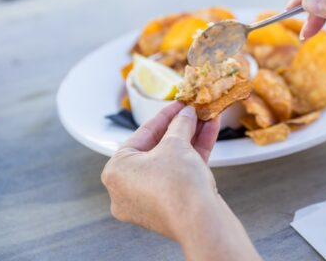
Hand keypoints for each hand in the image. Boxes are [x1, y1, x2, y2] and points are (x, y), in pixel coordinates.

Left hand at [101, 103, 260, 260]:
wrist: (200, 221)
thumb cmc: (177, 183)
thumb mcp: (176, 143)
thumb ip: (180, 124)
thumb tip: (186, 114)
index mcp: (116, 172)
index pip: (142, 135)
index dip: (164, 115)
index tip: (179, 104)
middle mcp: (126, 189)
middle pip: (157, 148)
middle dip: (181, 128)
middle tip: (194, 112)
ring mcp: (148, 200)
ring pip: (171, 161)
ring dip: (191, 139)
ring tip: (207, 119)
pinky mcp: (168, 208)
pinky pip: (179, 175)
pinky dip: (193, 156)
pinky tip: (210, 133)